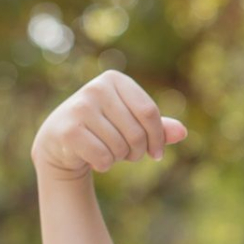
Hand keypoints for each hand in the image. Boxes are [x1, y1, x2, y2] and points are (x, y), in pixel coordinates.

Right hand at [31, 70, 187, 180]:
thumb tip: (183, 132)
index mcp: (115, 79)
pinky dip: (104, 165)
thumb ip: (157, 127)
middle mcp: (96, 88)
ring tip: (107, 151)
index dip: (158, 138)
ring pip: (120, 147)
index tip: (157, 153)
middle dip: (137, 151)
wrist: (60, 142)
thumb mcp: (132, 124)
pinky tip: (93, 158)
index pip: (149, 112)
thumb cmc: (103, 129)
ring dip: (119, 158)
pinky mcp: (68, 130)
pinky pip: (103, 157)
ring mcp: (80, 108)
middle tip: (127, 154)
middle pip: (137, 132)